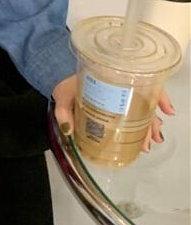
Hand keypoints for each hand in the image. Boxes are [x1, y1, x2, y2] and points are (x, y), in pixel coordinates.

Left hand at [52, 75, 175, 151]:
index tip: (167, 110)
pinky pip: (132, 118)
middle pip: (144, 104)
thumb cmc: (64, 86)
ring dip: (148, 128)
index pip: (141, 85)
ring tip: (148, 144)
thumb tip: (68, 130)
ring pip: (141, 113)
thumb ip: (63, 112)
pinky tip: (142, 142)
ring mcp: (117, 100)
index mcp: (109, 81)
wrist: (57, 81)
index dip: (158, 96)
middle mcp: (118, 90)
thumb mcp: (62, 96)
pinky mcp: (113, 110)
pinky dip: (139, 129)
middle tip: (152, 138)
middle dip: (152, 122)